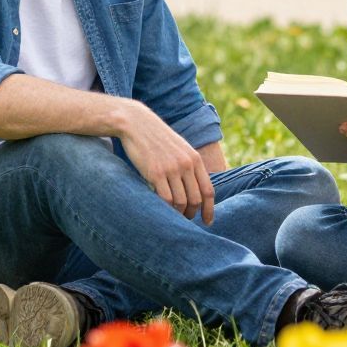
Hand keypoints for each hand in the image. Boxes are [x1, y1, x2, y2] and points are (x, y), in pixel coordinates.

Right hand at [116, 101, 214, 223]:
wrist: (136, 124)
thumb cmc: (157, 138)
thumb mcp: (179, 148)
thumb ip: (189, 166)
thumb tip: (195, 190)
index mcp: (194, 159)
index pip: (208, 190)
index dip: (209, 209)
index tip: (207, 222)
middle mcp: (186, 164)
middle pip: (195, 199)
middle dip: (191, 213)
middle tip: (185, 219)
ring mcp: (171, 169)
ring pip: (181, 202)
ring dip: (178, 214)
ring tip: (173, 217)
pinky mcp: (155, 173)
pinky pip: (165, 199)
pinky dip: (165, 209)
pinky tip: (161, 210)